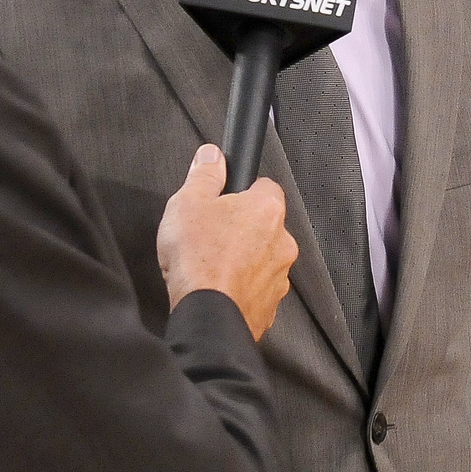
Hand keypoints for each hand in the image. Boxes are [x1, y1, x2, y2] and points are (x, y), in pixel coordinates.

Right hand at [156, 145, 296, 339]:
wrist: (207, 316)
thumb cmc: (198, 261)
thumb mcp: (188, 203)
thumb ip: (204, 174)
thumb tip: (212, 155)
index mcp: (267, 209)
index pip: (265, 186)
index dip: (242, 191)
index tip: (225, 198)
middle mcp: (282, 241)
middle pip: (265, 224)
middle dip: (242, 227)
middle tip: (211, 234)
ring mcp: (280, 275)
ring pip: (263, 257)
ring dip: (244, 258)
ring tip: (211, 264)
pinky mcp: (271, 304)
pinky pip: (258, 287)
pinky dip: (242, 286)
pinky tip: (219, 287)